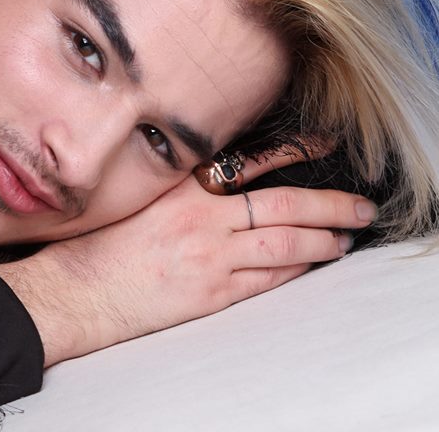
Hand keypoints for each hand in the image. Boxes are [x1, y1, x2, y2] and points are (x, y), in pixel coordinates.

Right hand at [0, 148, 376, 366]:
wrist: (77, 289)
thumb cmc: (99, 243)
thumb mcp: (138, 196)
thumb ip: (180, 184)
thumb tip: (224, 178)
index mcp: (182, 185)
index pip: (252, 162)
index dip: (295, 153)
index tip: (324, 146)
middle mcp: (201, 216)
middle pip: (284, 205)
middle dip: (331, 205)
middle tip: (361, 206)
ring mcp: (210, 256)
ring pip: (285, 243)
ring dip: (323, 240)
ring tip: (345, 238)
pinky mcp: (211, 292)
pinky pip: (267, 278)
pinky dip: (295, 268)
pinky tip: (312, 263)